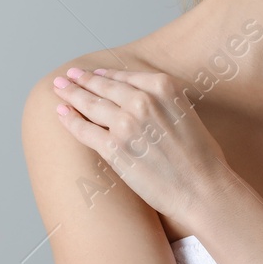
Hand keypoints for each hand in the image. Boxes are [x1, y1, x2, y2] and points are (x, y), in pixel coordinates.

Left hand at [51, 66, 230, 224]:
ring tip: (59, 89)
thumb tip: (143, 100)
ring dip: (71, 95)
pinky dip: (70, 120)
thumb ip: (163, 101)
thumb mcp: (186, 113)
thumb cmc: (201, 158)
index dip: (104, 75)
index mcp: (164, 87)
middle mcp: (143, 100)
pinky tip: (61, 113)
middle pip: (103, 87)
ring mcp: (126, 124)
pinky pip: (84, 130)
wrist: (203, 189)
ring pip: (90, 104)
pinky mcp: (114, 148)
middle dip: (81, 80)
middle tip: (67, 76)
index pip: (124, 77)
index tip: (92, 74)